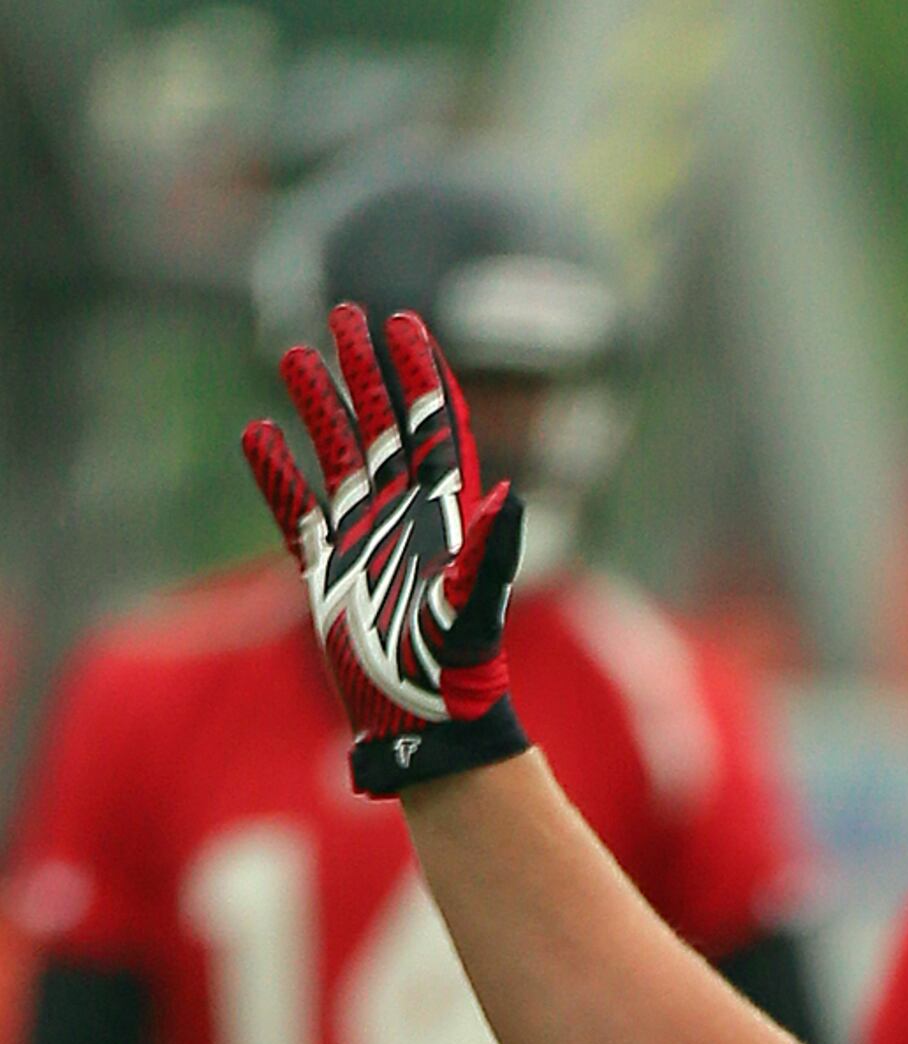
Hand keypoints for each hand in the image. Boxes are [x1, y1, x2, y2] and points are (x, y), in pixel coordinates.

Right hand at [241, 305, 528, 799]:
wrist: (422, 724)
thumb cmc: (458, 673)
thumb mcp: (476, 609)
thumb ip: (491, 554)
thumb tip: (509, 498)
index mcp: (445, 517)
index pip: (435, 427)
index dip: (421, 374)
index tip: (404, 322)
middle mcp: (404, 518)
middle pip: (382, 425)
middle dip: (365, 370)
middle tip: (344, 313)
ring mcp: (364, 539)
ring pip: (336, 454)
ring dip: (316, 404)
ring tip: (291, 352)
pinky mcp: (328, 570)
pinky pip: (296, 509)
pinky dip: (277, 473)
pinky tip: (256, 434)